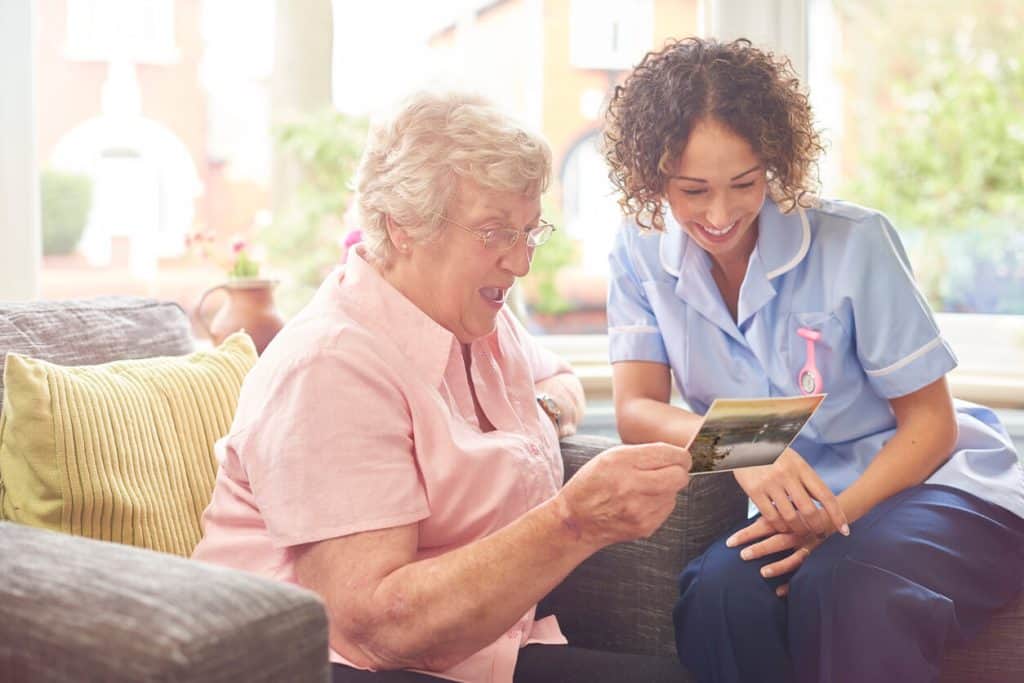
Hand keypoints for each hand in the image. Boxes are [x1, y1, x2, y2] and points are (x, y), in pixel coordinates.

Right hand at [556, 442, 690, 548]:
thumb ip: (642, 453)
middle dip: (679, 471)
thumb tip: (675, 454)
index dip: (680, 455)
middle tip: (670, 471)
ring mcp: (639, 509)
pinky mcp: (644, 526)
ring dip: (666, 489)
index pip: (669, 454)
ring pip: (674, 493)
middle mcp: (631, 485)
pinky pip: (667, 509)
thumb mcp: (609, 457)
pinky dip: (659, 504)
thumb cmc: (592, 484)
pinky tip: (641, 503)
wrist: (576, 520)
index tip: (679, 457)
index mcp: (621, 461)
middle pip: (679, 476)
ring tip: (645, 489)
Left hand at [727, 508, 839, 596]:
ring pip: (794, 558)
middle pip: (778, 541)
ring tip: (763, 573)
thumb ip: (774, 516)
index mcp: (788, 520)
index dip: (747, 533)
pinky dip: (792, 583)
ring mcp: (810, 547)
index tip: (730, 542)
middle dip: (760, 548)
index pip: (765, 525)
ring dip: (778, 566)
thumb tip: (753, 522)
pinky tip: (779, 592)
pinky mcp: (818, 559)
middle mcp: (799, 533)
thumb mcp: (790, 510)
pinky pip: (806, 573)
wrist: (837, 516)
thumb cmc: (806, 514)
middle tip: (742, 555)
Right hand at [732, 448, 849, 536]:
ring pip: (790, 517)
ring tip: (799, 531)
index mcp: (801, 467)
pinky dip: (779, 526)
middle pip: (808, 511)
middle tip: (818, 533)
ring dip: (797, 529)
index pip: (825, 495)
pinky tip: (782, 526)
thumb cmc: (774, 455)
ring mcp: (770, 483)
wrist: (745, 444)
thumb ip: (807, 481)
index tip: (845, 530)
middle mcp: (787, 475)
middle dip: (816, 527)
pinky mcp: (754, 490)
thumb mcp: (794, 461)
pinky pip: (770, 516)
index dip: (837, 515)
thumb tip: (824, 504)